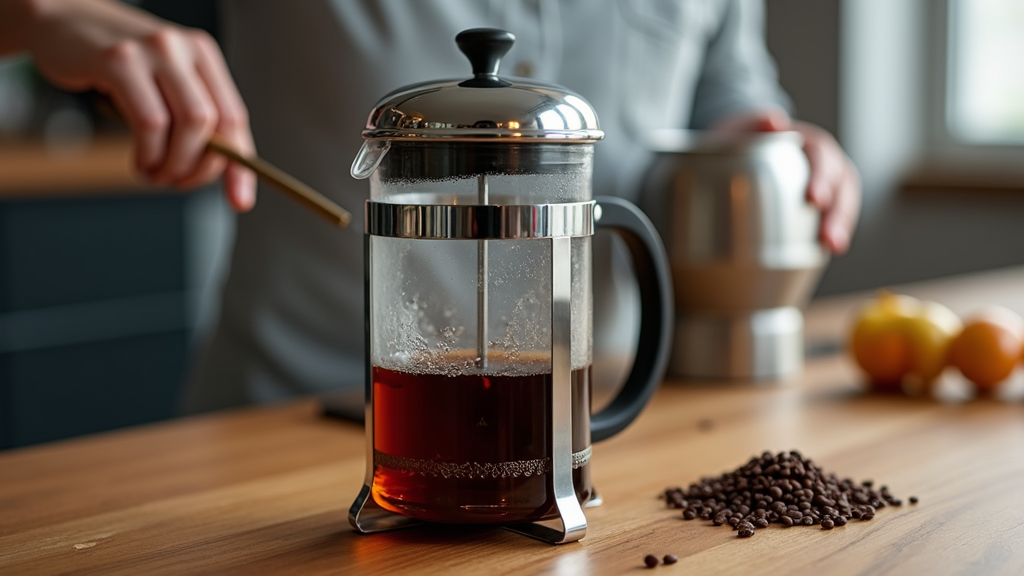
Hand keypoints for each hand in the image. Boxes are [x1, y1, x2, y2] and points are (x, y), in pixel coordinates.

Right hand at [16, 0, 255, 210]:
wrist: (61, 20)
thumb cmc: (118, 64)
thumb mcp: (165, 86)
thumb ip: (199, 127)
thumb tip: (238, 192)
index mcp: (204, 55)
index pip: (235, 117)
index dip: (239, 165)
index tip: (238, 200)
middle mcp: (184, 48)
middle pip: (213, 124)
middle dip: (199, 168)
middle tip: (176, 182)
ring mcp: (153, 51)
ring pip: (187, 125)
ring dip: (172, 165)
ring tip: (153, 174)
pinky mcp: (118, 60)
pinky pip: (149, 122)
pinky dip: (147, 154)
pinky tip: (139, 162)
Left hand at [711, 109, 860, 254]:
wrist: (739, 155)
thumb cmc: (741, 141)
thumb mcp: (740, 128)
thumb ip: (754, 122)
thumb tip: (776, 120)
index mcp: (809, 142)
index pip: (822, 155)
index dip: (822, 176)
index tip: (814, 198)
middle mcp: (825, 162)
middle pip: (841, 183)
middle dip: (838, 210)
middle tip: (828, 234)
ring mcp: (827, 185)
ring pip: (844, 202)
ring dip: (841, 225)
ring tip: (835, 246)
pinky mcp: (822, 206)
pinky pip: (834, 218)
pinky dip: (835, 232)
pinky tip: (831, 249)